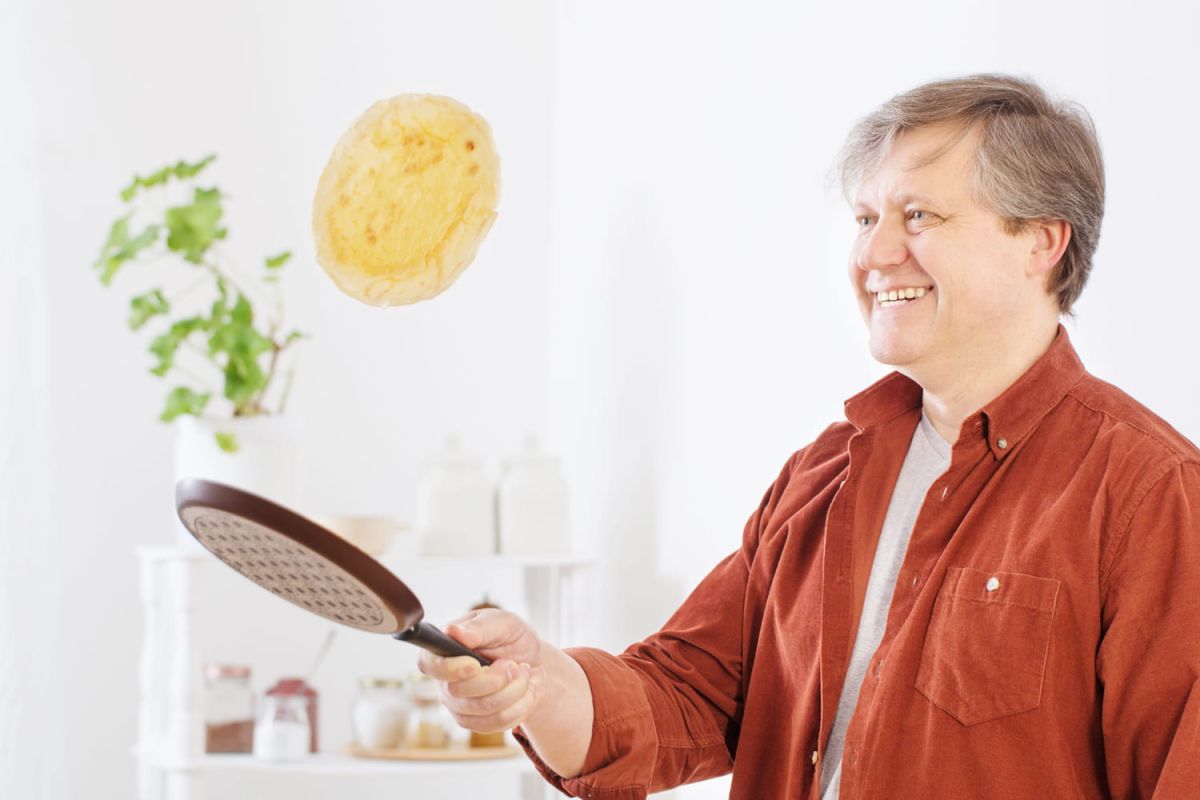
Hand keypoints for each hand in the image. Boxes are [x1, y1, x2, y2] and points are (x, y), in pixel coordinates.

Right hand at [417, 608, 547, 732]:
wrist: (532, 662)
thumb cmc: (511, 637)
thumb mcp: (503, 622)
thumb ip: (480, 627)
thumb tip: (453, 631)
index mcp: (443, 648)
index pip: (428, 663)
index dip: (450, 668)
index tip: (475, 664)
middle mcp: (444, 680)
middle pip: (458, 691)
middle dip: (496, 678)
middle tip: (513, 664)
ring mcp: (457, 705)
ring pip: (483, 709)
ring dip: (514, 690)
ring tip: (523, 672)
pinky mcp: (475, 722)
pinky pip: (498, 721)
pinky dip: (520, 704)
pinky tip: (524, 689)